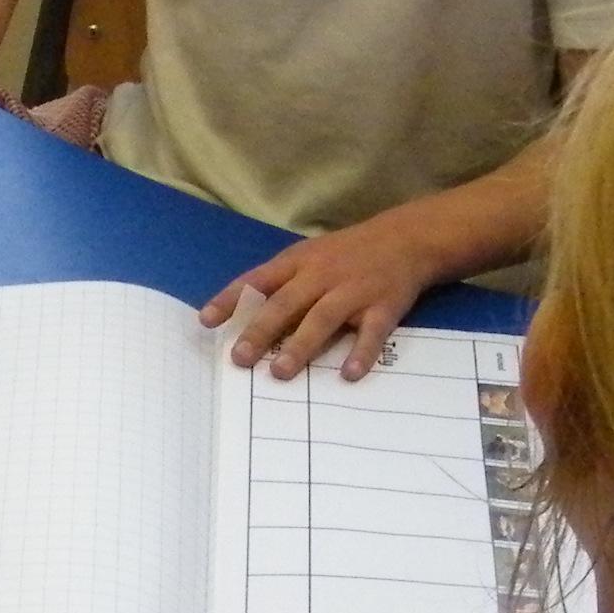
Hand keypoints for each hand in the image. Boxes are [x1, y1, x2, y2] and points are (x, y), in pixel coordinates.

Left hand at [202, 210, 459, 382]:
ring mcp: (354, 290)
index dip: (231, 299)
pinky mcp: (385, 305)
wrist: (407, 238)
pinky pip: (372, 332)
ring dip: (301, 346)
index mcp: (299, 262)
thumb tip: (241, 317)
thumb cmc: (347, 253)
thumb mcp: (310, 256)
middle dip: (261, 331)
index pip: (258, 280)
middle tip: (239, 358)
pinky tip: (349, 375)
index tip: (206, 321)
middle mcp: (323, 275)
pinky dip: (361, 353)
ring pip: (323, 318)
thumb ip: (280, 283)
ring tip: (280, 372)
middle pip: (287, 303)